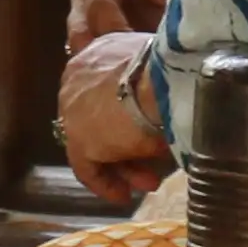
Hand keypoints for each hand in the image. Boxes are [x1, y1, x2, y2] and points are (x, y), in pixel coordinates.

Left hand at [56, 27, 172, 207]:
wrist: (164, 80)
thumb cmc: (174, 69)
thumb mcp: (163, 67)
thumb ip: (154, 82)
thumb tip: (169, 98)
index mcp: (101, 51)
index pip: (103, 85)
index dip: (122, 110)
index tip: (143, 128)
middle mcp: (79, 76)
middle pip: (98, 116)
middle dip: (124, 142)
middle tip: (151, 162)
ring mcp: (73, 109)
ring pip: (97, 142)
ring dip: (124, 164)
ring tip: (149, 183)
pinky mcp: (78, 138)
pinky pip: (86, 167)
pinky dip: (104, 182)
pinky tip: (122, 195)